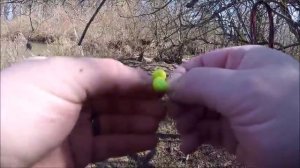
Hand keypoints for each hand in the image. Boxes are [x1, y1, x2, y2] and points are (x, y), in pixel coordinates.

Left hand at [1, 57, 164, 167]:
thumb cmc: (25, 108)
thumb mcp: (62, 77)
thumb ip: (104, 72)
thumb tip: (140, 74)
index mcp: (65, 77)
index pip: (108, 76)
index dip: (133, 81)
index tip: (159, 87)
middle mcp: (71, 101)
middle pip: (113, 100)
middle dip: (140, 103)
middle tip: (164, 108)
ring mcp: (75, 129)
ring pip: (114, 123)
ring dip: (139, 122)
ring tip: (160, 124)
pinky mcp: (77, 155)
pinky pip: (108, 145)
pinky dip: (129, 142)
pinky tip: (148, 139)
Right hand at [168, 45, 298, 167]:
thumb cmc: (282, 115)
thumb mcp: (242, 90)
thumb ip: (201, 82)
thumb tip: (170, 83)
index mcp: (244, 63)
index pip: (204, 63)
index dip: (183, 76)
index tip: (167, 93)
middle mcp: (238, 85)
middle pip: (198, 89)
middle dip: (184, 103)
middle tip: (175, 118)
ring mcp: (236, 112)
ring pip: (199, 112)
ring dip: (186, 122)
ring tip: (184, 134)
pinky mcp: (234, 136)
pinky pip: (206, 132)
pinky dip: (194, 138)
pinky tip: (189, 146)